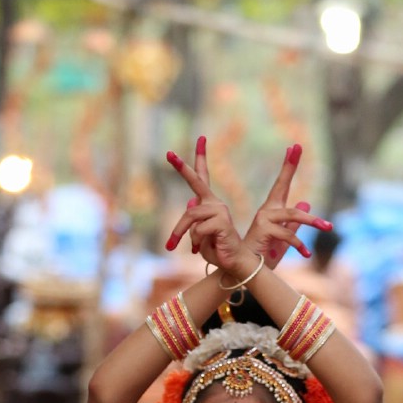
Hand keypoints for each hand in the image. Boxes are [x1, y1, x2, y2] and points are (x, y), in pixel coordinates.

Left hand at [164, 136, 245, 274]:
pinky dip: (195, 241)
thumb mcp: (198, 236)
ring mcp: (220, 210)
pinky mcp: (222, 221)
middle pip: (197, 181)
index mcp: (209, 204)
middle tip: (169, 154)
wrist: (233, 264)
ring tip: (174, 245)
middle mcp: (215, 203)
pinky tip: (201, 247)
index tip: (201, 138)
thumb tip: (191, 202)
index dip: (201, 158)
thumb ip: (193, 221)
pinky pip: (198, 229)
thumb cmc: (216, 250)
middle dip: (182, 168)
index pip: (202, 178)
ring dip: (179, 232)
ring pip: (190, 215)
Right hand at [241, 144, 332, 269]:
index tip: (294, 147)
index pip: (282, 184)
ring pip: (293, 214)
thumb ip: (294, 224)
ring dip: (313, 221)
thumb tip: (306, 203)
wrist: (246, 272)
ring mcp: (264, 218)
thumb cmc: (263, 258)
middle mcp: (266, 211)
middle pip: (282, 185)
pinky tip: (306, 254)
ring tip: (328, 226)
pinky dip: (299, 245)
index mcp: (271, 212)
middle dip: (289, 166)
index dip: (288, 166)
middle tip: (297, 147)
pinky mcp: (264, 229)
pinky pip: (288, 234)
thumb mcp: (284, 241)